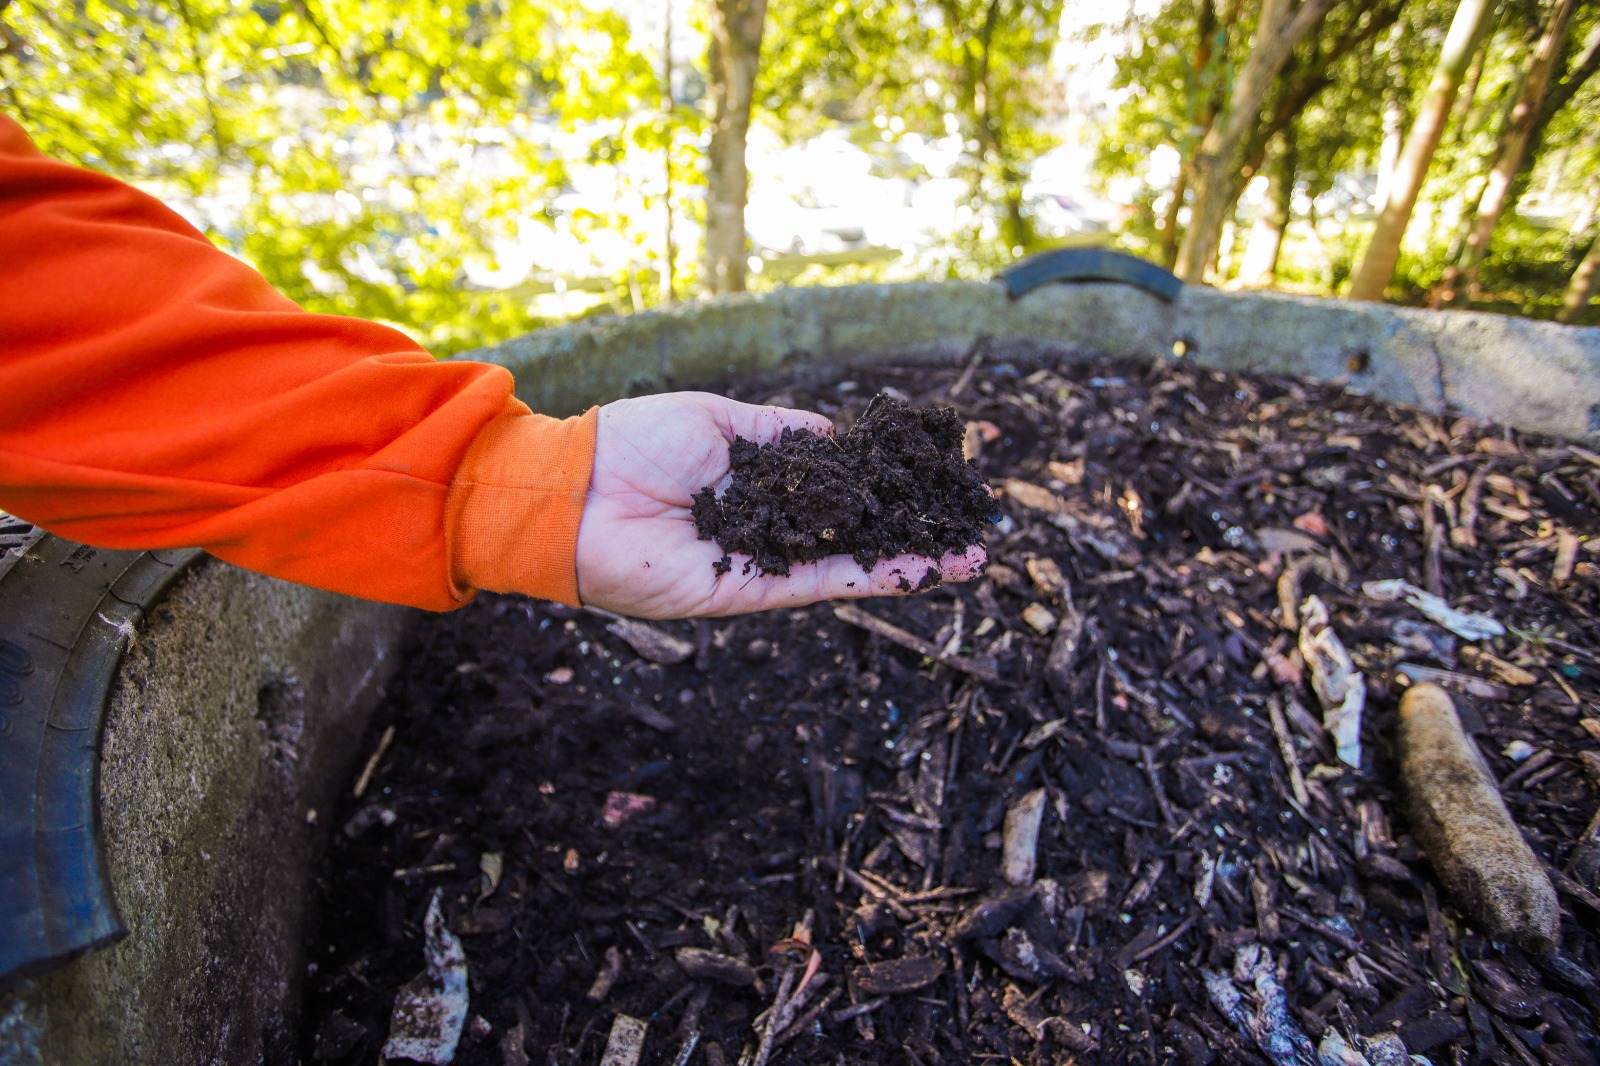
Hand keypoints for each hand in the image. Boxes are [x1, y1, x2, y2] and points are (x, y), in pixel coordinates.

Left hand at [575, 392, 986, 618]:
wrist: (578, 490)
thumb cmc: (635, 442)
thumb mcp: (722, 420)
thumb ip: (785, 433)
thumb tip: (841, 440)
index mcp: (761, 480)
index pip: (840, 487)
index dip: (888, 484)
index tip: (936, 477)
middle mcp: (770, 524)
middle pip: (857, 531)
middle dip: (915, 531)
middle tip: (974, 529)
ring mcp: (763, 559)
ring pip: (851, 561)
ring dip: (912, 561)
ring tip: (970, 557)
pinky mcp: (750, 589)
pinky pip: (821, 582)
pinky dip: (871, 576)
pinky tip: (919, 569)